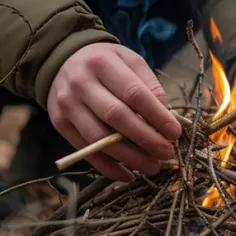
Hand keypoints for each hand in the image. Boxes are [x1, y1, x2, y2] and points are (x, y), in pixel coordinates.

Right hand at [47, 43, 181, 180]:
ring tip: (152, 166)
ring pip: (100, 139)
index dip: (156, 116)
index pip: (133, 94)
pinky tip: (128, 174)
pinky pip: (86, 151)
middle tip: (167, 154)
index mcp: (102, 63)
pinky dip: (108, 167)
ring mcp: (67, 105)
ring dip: (129, 158)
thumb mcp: (129, 61)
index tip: (175, 133)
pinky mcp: (60, 123)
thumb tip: (166, 118)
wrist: (62, 61)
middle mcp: (81, 83)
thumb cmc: (105, 63)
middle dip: (146, 139)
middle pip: (117, 117)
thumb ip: (148, 86)